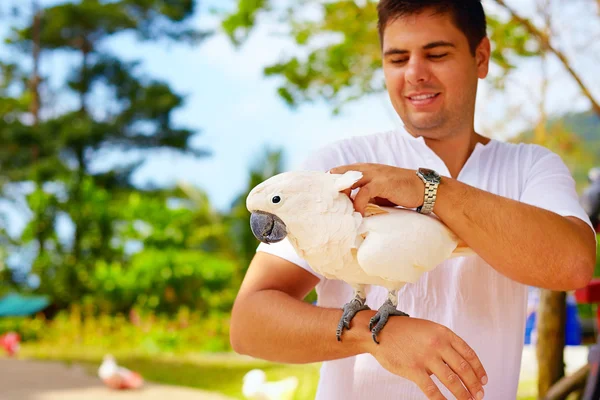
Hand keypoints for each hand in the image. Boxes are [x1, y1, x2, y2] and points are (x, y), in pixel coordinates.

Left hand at [329, 163, 424, 214]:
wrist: (423, 188)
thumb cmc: (399, 191)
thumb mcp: (378, 191)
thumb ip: (364, 194)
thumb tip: (349, 207)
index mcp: (364, 169)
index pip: (341, 171)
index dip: (331, 182)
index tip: (324, 195)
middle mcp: (367, 168)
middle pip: (340, 172)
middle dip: (331, 186)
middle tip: (326, 202)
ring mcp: (375, 174)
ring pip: (349, 179)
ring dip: (342, 194)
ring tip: (339, 209)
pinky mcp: (382, 182)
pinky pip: (364, 192)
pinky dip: (358, 203)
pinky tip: (358, 213)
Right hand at [367, 317, 486, 399]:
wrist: (380, 331)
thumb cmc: (404, 331)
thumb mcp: (428, 329)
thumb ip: (443, 343)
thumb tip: (458, 363)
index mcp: (443, 333)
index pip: (469, 354)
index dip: (479, 370)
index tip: (484, 380)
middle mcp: (438, 344)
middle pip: (464, 368)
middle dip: (474, 385)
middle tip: (479, 395)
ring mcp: (426, 357)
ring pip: (452, 380)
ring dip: (463, 394)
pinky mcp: (413, 369)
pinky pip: (431, 389)